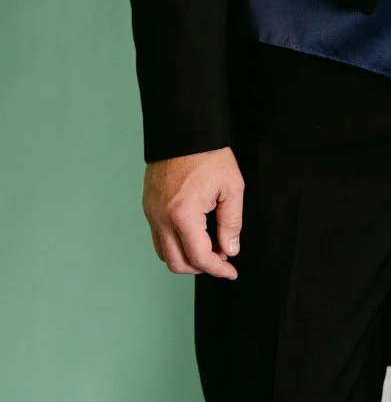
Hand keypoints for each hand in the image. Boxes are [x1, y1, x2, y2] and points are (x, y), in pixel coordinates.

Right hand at [142, 147, 244, 279]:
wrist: (183, 130)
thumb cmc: (209, 155)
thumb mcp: (231, 188)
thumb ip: (231, 223)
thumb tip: (229, 250)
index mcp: (182, 215)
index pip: (199, 257)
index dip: (217, 269)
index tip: (231, 271)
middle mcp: (161, 219)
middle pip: (176, 263)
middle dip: (201, 267)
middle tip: (221, 258)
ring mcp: (151, 213)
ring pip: (164, 253)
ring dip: (186, 258)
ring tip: (209, 247)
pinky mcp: (149, 206)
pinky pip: (158, 237)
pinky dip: (175, 244)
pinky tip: (194, 234)